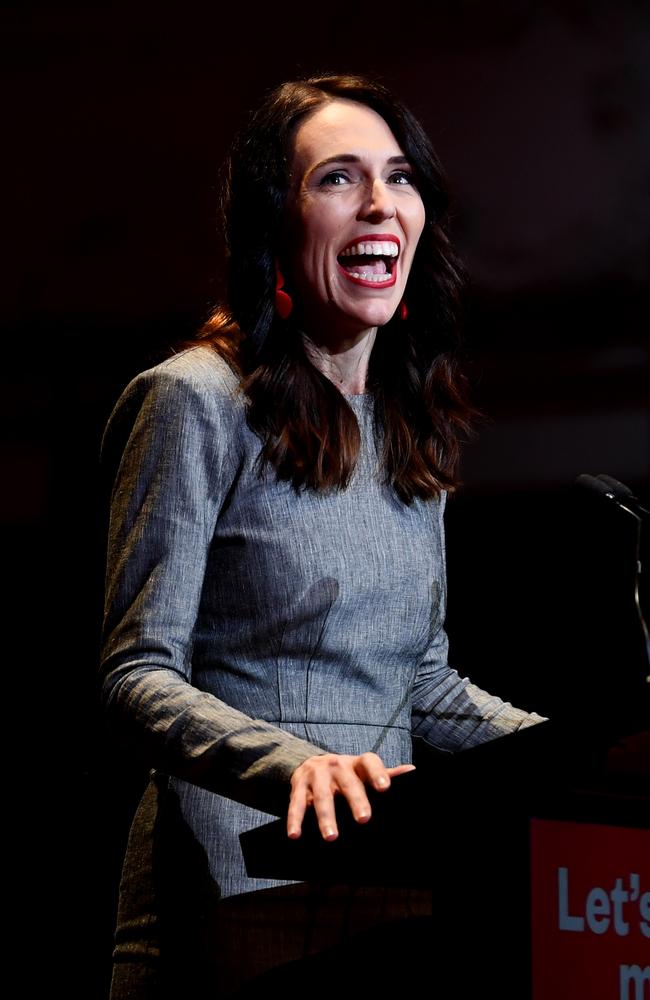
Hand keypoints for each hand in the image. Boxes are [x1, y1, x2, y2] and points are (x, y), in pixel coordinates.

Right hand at [287, 751, 414, 840]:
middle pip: (348, 782)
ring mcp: (317, 774)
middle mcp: (337, 765)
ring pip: (322, 796)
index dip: (378, 774)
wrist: (312, 764)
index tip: (385, 789)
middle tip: (364, 819)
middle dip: (355, 800)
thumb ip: (386, 774)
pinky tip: (295, 835)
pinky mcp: (298, 785)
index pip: (369, 763)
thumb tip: (413, 772)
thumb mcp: (364, 772)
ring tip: (331, 837)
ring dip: (325, 817)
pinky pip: (296, 803)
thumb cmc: (347, 775)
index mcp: (356, 764)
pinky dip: (294, 820)